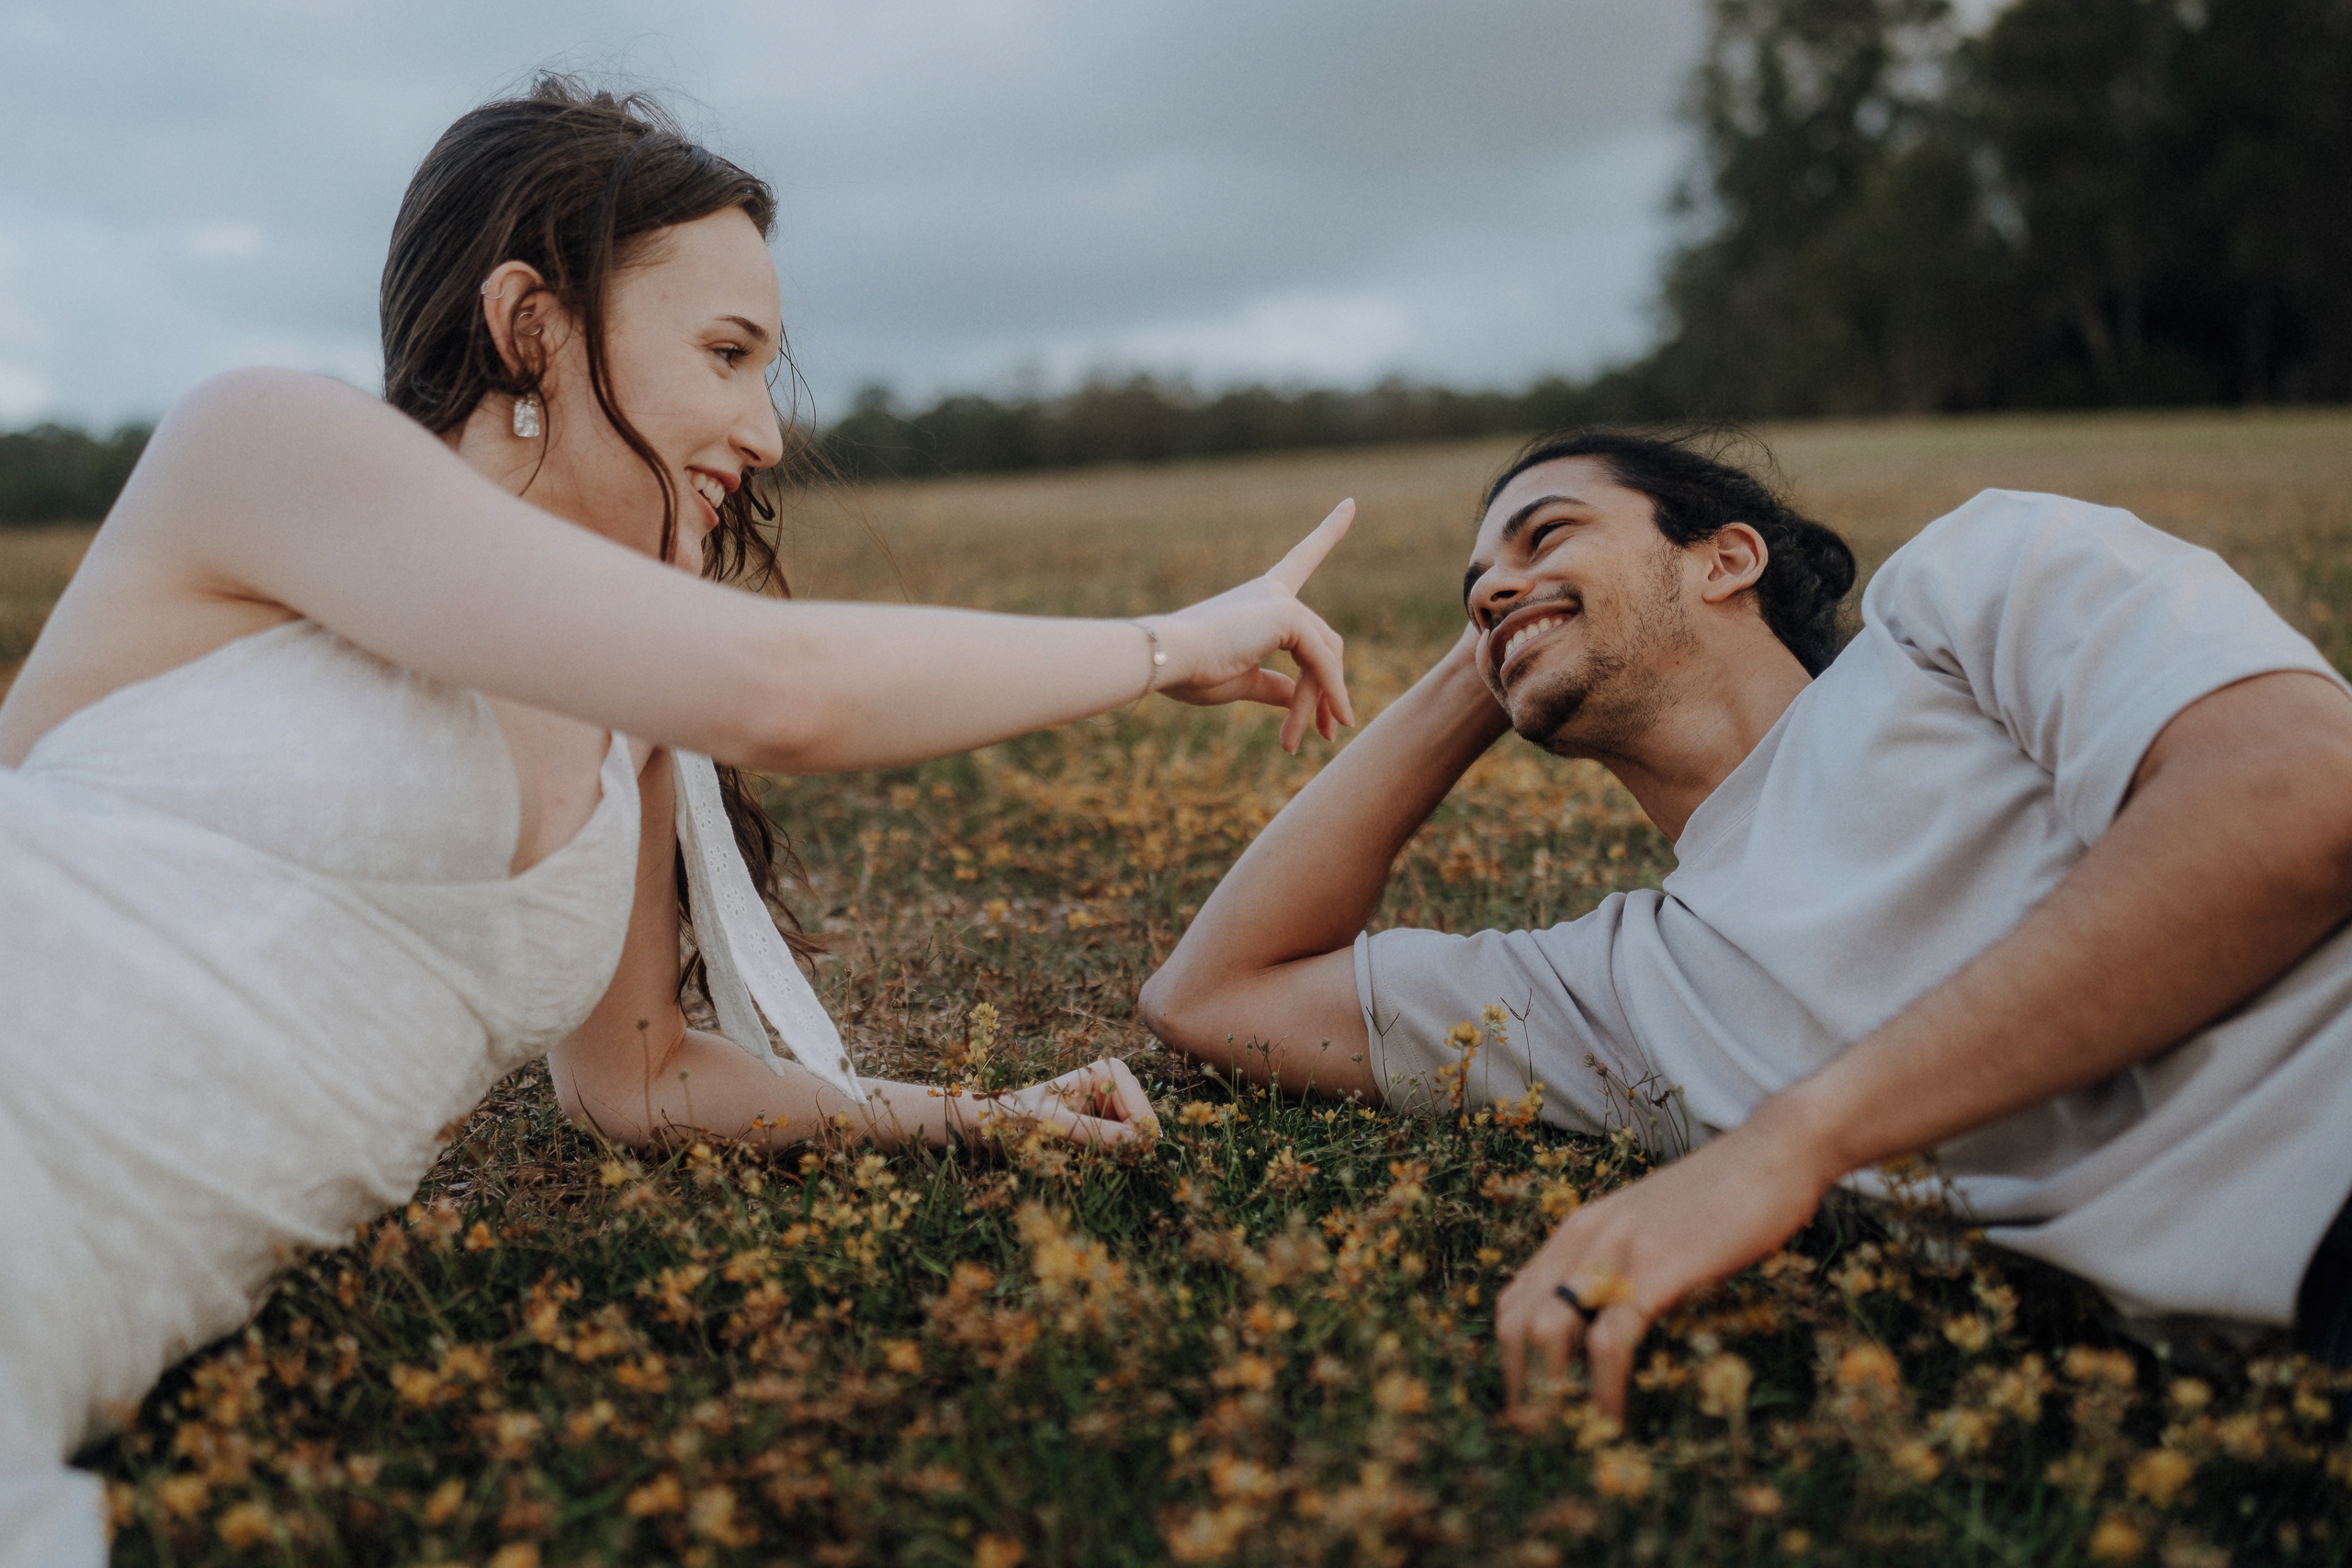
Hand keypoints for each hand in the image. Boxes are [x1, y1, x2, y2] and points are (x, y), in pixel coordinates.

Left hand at [967, 1057, 1162, 1146]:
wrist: (991, 1124)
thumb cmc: (1017, 1117)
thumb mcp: (1055, 1126)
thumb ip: (1097, 1134)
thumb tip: (1140, 1142)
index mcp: (1109, 1072)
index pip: (1143, 1115)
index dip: (1132, 1141)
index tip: (1100, 1154)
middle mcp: (1117, 1085)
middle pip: (1143, 1130)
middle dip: (1120, 1149)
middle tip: (1082, 1154)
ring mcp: (1113, 1105)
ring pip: (1133, 1144)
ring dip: (1110, 1158)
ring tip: (1076, 1154)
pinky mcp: (1105, 1124)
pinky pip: (1120, 1151)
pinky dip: (1103, 1161)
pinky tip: (1078, 1156)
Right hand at [1150, 500, 1356, 752]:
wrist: (1164, 659)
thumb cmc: (1190, 671)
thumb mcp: (1242, 681)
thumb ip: (1274, 686)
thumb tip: (1302, 698)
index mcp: (1262, 598)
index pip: (1302, 559)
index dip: (1328, 531)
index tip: (1351, 503)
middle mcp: (1275, 592)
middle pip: (1325, 644)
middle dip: (1332, 690)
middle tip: (1333, 733)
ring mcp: (1282, 601)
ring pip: (1326, 658)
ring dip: (1326, 701)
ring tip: (1324, 739)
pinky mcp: (1287, 616)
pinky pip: (1322, 662)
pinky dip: (1331, 693)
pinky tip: (1335, 720)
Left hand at [1493, 1113, 1834, 1416]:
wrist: (1775, 1152)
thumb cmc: (1724, 1195)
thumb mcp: (1653, 1226)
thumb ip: (1624, 1262)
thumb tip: (1615, 1319)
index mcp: (1578, 1229)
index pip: (1513, 1301)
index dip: (1511, 1361)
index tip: (1531, 1407)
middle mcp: (1584, 1238)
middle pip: (1516, 1322)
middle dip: (1521, 1387)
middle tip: (1541, 1438)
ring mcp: (1617, 1251)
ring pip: (1548, 1331)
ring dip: (1553, 1394)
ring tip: (1569, 1439)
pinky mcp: (1657, 1269)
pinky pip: (1611, 1339)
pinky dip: (1603, 1389)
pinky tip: (1613, 1421)